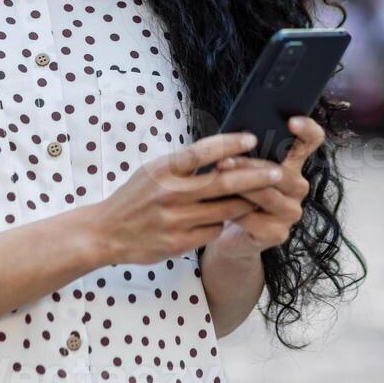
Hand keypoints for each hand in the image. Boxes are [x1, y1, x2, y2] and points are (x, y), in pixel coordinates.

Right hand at [90, 131, 287, 264]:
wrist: (105, 232)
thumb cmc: (135, 197)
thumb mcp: (153, 170)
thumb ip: (183, 164)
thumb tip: (222, 152)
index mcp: (163, 169)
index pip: (202, 152)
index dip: (229, 144)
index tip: (251, 138)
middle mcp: (170, 193)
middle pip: (223, 183)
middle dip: (255, 177)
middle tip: (278, 172)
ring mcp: (175, 220)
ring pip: (225, 211)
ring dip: (247, 203)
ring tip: (263, 195)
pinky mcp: (178, 243)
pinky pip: (213, 231)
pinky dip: (223, 224)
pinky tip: (226, 219)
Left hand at [201, 115, 324, 261]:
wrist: (231, 235)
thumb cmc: (236, 194)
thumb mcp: (243, 169)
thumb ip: (248, 153)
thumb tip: (235, 136)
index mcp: (293, 165)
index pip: (312, 140)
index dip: (307, 129)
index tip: (292, 122)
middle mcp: (298, 187)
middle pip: (280, 171)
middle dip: (249, 165)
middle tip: (223, 162)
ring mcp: (291, 212)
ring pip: (266, 194)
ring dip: (238, 186)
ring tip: (217, 180)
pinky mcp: (278, 234)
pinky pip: (254, 218)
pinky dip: (233, 211)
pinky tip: (219, 207)